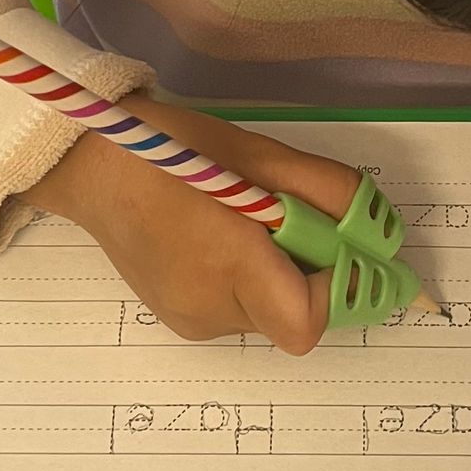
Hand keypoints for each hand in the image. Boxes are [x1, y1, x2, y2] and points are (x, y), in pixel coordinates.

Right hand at [22, 95, 358, 354]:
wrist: (89, 165)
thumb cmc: (174, 149)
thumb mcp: (261, 155)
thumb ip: (328, 193)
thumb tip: (380, 232)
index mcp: (228, 266)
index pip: (307, 321)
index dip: (336, 288)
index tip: (334, 245)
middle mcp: (210, 309)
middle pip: (292, 316)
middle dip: (308, 273)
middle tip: (283, 217)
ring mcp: (189, 320)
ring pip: (267, 314)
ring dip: (277, 276)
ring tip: (241, 222)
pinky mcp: (176, 320)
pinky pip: (238, 310)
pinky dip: (248, 280)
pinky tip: (217, 238)